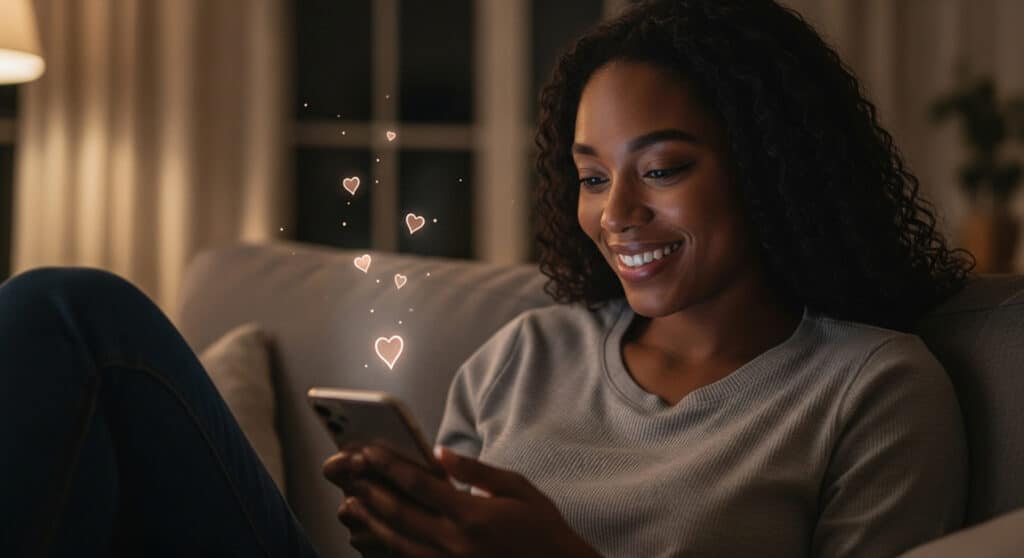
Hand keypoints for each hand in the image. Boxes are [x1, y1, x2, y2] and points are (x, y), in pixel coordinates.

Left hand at [322, 444, 600, 557]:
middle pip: (400, 514)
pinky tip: (373, 537)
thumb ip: (476, 472)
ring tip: (350, 505)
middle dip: (371, 490)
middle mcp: (455, 542)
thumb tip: (440, 453)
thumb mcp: (518, 489)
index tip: (369, 451)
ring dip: (370, 522)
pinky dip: (387, 549)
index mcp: (472, 515)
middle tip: (349, 474)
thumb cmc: (542, 529)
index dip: (390, 466)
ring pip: (397, 543)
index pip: (420, 485)